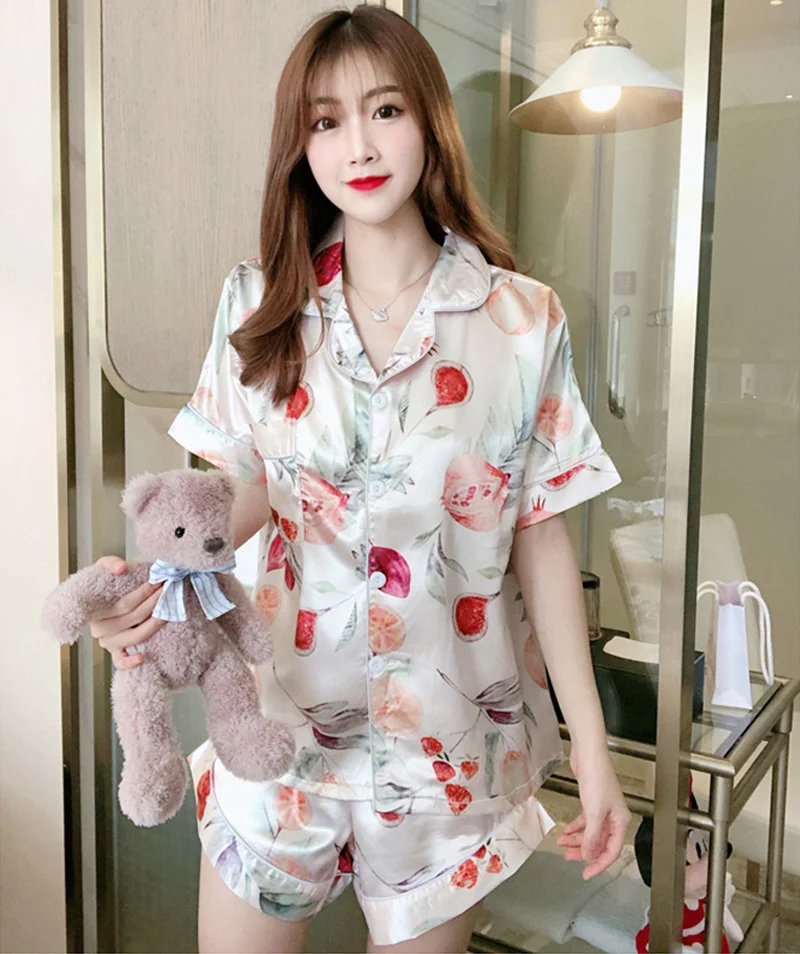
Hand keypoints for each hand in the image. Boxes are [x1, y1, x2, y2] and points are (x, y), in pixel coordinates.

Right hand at [88, 556, 164, 669]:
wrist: (106, 598)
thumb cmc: (109, 584)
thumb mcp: (105, 568)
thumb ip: (110, 563)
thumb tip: (122, 568)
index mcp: (95, 609)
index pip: (124, 604)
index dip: (143, 593)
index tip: (159, 582)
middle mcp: (99, 628)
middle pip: (133, 617)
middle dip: (154, 603)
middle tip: (170, 591)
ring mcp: (108, 642)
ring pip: (135, 636)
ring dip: (154, 624)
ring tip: (169, 611)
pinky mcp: (115, 654)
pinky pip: (120, 662)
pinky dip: (130, 662)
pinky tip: (142, 657)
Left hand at [557, 742, 630, 878]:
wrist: (589, 755)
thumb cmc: (597, 777)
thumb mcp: (594, 812)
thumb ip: (592, 836)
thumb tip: (588, 855)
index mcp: (620, 822)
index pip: (611, 851)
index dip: (599, 864)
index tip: (587, 874)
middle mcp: (613, 818)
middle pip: (599, 843)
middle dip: (583, 852)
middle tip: (569, 859)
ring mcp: (602, 810)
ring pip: (590, 832)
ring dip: (576, 839)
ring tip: (562, 844)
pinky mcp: (592, 802)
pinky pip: (585, 821)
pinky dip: (575, 827)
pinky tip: (566, 831)